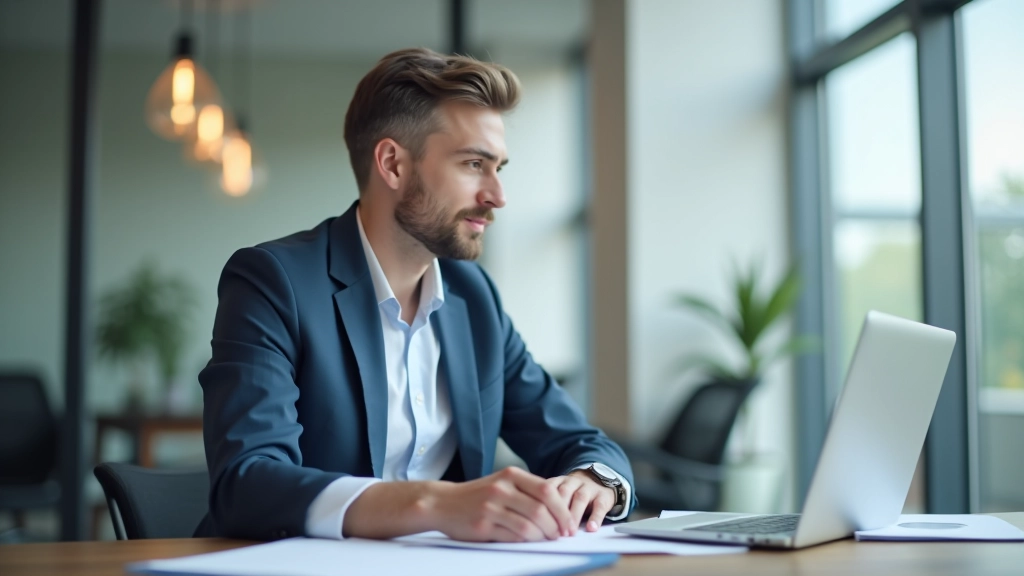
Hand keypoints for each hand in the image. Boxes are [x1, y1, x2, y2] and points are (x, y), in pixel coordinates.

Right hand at [429, 467, 574, 541]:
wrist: (443, 503)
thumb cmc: (479, 495)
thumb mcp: (503, 483)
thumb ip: (528, 491)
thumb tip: (559, 510)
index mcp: (511, 475)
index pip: (547, 491)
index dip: (563, 510)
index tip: (570, 523)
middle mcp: (501, 488)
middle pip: (541, 510)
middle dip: (557, 526)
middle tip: (562, 536)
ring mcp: (491, 507)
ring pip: (529, 526)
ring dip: (543, 537)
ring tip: (547, 540)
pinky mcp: (482, 525)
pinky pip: (513, 537)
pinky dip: (526, 542)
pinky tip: (529, 541)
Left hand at [547, 470, 616, 534]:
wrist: (598, 481)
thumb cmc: (573, 494)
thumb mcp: (560, 494)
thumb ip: (549, 505)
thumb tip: (537, 526)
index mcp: (559, 481)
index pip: (549, 489)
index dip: (544, 505)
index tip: (541, 522)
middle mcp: (573, 482)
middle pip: (564, 493)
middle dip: (558, 512)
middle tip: (555, 531)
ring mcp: (589, 487)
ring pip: (580, 498)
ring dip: (574, 516)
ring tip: (571, 533)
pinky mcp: (603, 495)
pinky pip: (599, 506)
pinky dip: (595, 518)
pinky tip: (591, 528)